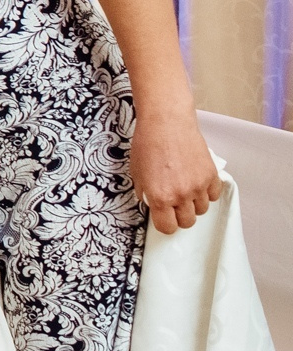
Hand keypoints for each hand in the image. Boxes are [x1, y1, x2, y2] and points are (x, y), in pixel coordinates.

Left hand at [130, 116, 222, 233]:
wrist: (167, 123)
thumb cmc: (148, 144)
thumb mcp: (137, 172)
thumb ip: (145, 193)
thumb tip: (152, 204)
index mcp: (160, 197)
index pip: (167, 227)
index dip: (165, 224)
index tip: (164, 218)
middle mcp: (181, 195)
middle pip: (187, 222)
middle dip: (179, 216)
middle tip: (174, 204)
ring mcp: (199, 186)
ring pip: (202, 210)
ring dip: (194, 204)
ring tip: (185, 189)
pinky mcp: (211, 175)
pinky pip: (214, 195)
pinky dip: (207, 192)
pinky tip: (197, 182)